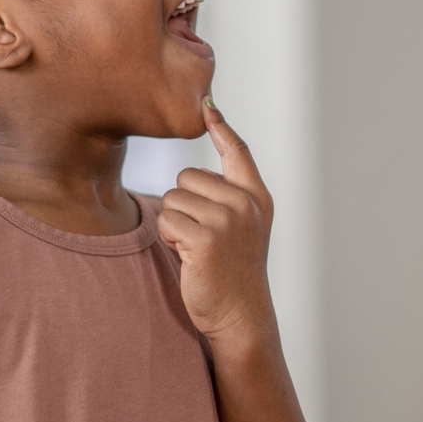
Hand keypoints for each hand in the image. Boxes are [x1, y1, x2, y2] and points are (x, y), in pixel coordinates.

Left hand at [158, 100, 276, 342]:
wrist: (240, 315)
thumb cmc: (233, 272)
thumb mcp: (242, 228)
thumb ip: (228, 196)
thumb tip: (194, 170)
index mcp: (256, 197)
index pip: (238, 152)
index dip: (221, 128)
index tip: (208, 106)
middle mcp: (245, 204)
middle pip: (187, 177)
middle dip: (184, 205)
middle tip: (202, 238)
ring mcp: (227, 220)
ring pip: (172, 199)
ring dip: (174, 224)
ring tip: (196, 249)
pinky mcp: (205, 238)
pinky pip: (166, 220)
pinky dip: (169, 239)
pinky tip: (188, 257)